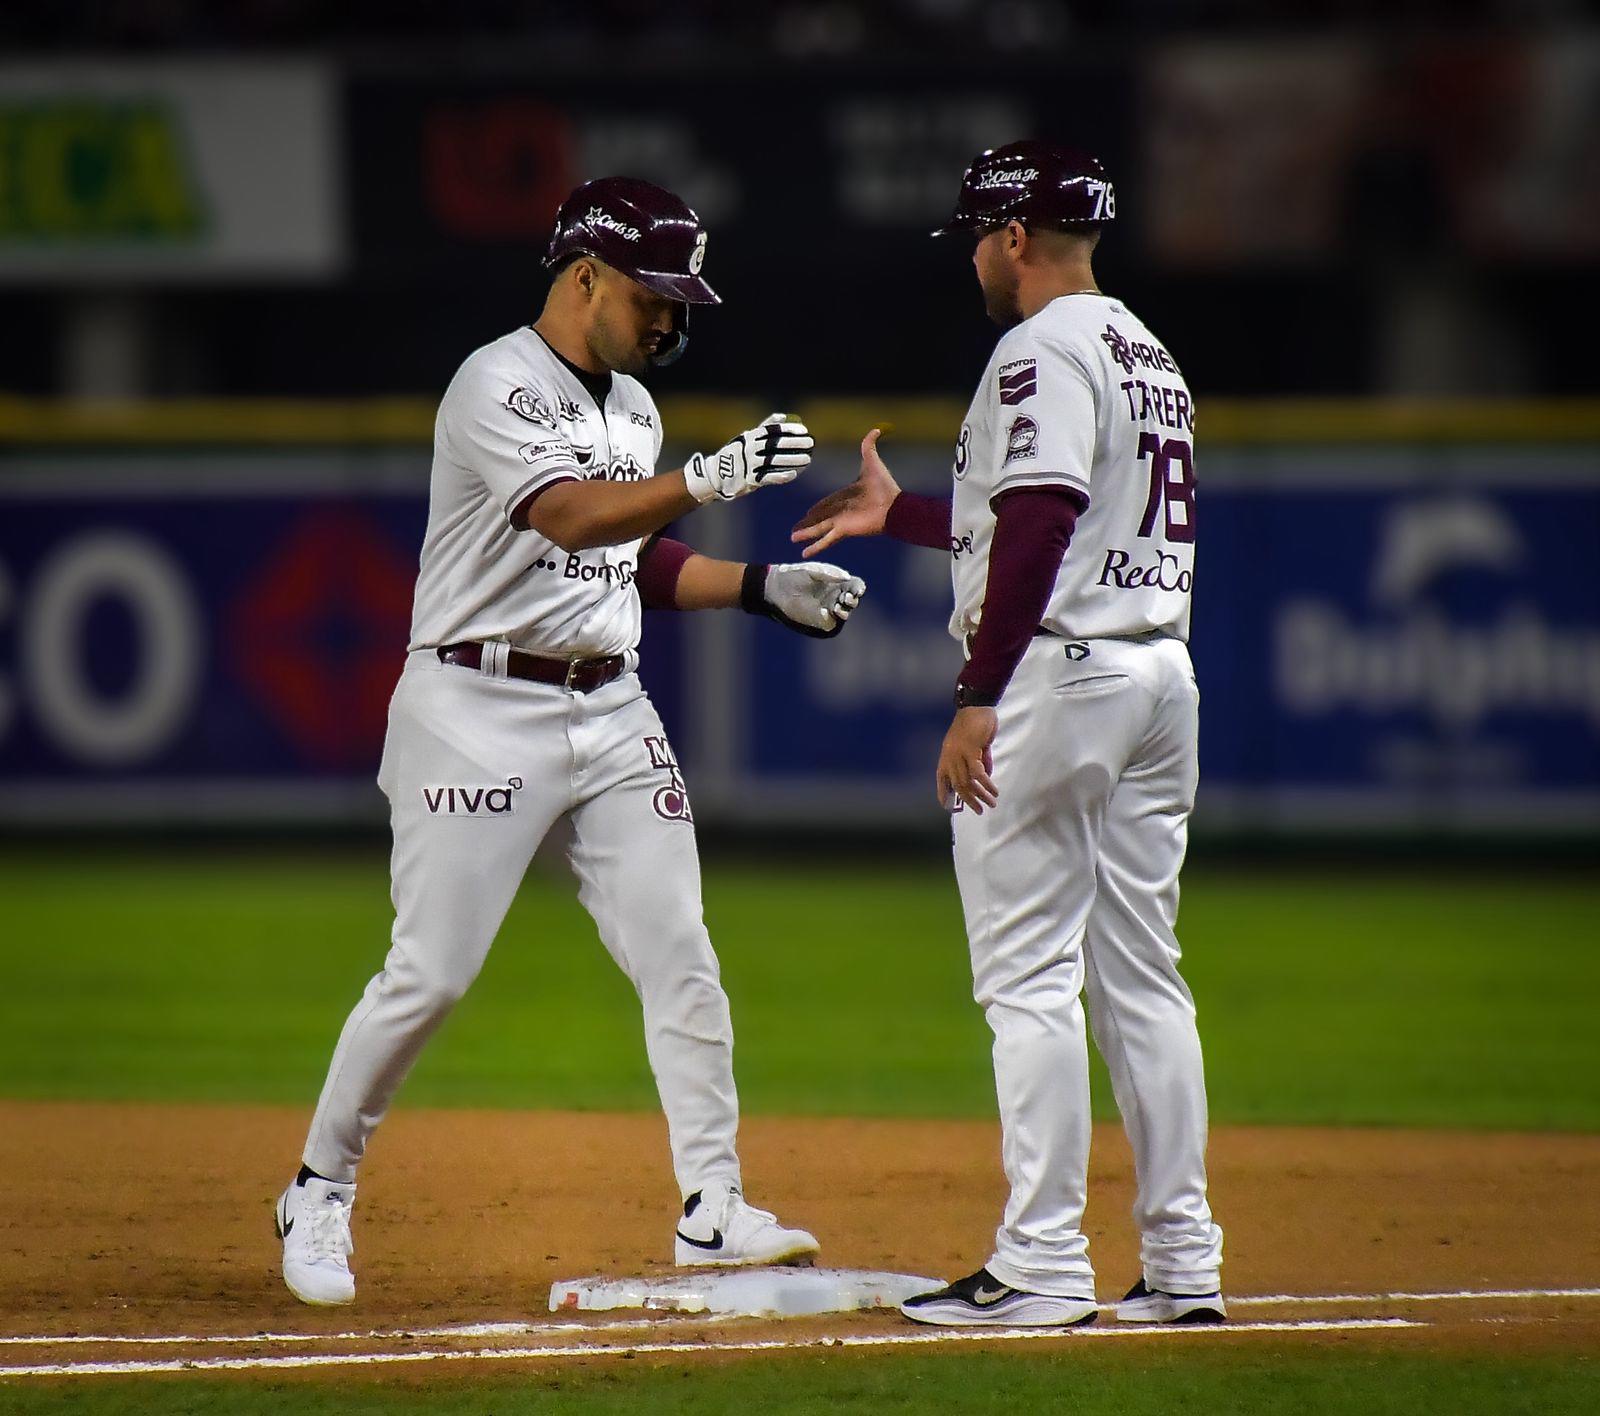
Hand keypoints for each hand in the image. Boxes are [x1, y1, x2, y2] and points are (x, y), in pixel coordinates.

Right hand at [685, 413, 812, 502]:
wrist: (715, 474)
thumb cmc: (736, 454)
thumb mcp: (747, 437)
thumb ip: (765, 427)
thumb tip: (783, 416)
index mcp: (750, 437)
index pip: (773, 430)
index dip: (789, 429)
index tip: (803, 430)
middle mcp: (750, 449)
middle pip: (776, 444)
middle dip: (795, 443)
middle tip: (810, 442)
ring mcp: (749, 465)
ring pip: (775, 461)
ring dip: (792, 459)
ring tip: (807, 459)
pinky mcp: (749, 480)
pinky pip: (768, 478)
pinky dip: (781, 476)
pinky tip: (793, 474)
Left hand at [759, 562, 865, 637]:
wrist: (776, 588)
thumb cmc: (795, 575)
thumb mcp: (814, 570)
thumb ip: (831, 573)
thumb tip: (847, 577)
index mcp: (837, 582)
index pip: (855, 586)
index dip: (858, 588)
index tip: (857, 589)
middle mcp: (835, 596)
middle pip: (852, 601)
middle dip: (852, 600)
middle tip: (846, 598)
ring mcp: (828, 609)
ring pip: (844, 613)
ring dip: (844, 611)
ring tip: (837, 607)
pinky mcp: (819, 621)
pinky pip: (831, 623)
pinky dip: (831, 618)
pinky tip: (824, 611)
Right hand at [790, 427, 901, 557]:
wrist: (893, 505)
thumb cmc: (884, 486)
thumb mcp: (872, 462)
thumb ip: (869, 446)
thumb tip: (875, 429)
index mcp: (845, 496)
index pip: (826, 502)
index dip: (817, 507)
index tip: (807, 512)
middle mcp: (840, 510)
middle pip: (819, 517)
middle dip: (807, 523)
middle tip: (795, 529)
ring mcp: (841, 521)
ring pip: (818, 528)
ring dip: (806, 534)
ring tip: (792, 538)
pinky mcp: (842, 530)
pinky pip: (825, 539)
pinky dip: (815, 547)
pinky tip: (804, 554)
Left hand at [936, 707, 998, 814]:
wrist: (976, 706)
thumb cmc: (975, 723)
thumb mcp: (975, 744)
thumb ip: (980, 760)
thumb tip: (986, 776)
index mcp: (947, 755)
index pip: (941, 778)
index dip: (943, 793)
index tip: (947, 806)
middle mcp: (949, 757)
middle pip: (957, 785)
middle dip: (968, 800)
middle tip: (979, 810)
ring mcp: (958, 754)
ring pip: (967, 782)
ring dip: (980, 795)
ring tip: (991, 804)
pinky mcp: (970, 750)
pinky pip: (978, 773)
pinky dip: (986, 784)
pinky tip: (994, 790)